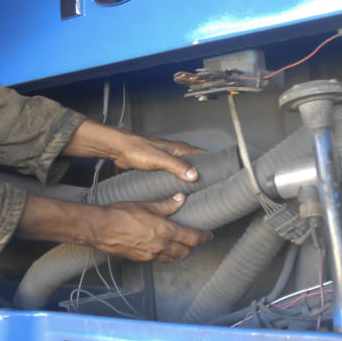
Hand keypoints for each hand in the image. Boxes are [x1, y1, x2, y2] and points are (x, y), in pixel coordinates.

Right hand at [17, 194, 211, 262]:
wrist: (102, 229)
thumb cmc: (122, 214)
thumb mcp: (146, 205)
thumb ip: (166, 205)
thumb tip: (181, 199)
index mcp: (165, 231)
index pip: (192, 238)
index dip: (203, 237)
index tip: (209, 235)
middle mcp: (161, 246)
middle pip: (185, 251)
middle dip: (192, 246)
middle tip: (195, 239)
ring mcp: (151, 255)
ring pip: (173, 258)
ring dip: (179, 252)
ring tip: (180, 244)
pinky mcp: (141, 259)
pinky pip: (159, 260)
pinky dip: (165, 255)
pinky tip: (162, 248)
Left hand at [63, 120, 202, 182]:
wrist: (119, 149)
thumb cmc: (136, 149)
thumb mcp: (160, 159)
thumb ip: (177, 167)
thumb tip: (194, 175)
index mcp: (179, 149)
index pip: (202, 154)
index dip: (213, 162)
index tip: (222, 172)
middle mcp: (174, 153)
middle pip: (194, 163)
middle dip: (203, 173)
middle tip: (213, 187)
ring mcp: (166, 160)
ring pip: (183, 169)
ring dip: (189, 178)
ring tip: (198, 192)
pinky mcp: (157, 167)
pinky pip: (172, 175)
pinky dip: (177, 181)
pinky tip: (177, 190)